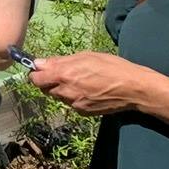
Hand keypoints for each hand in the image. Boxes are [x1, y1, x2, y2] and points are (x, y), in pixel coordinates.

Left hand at [31, 52, 147, 115]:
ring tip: (79, 81)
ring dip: (61, 89)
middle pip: (44, 88)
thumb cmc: (112, 67)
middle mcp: (65, 91)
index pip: (35, 78)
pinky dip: (73, 97)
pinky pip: (70, 103)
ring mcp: (73, 104)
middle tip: (62, 73)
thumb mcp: (87, 56)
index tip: (41, 68)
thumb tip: (39, 63)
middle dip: (48, 81)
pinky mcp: (82, 112)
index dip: (36, 73)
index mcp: (64, 74)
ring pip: (58, 96)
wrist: (133, 89)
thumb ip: (60, 61)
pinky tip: (87, 90)